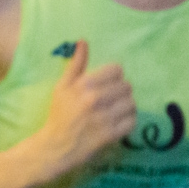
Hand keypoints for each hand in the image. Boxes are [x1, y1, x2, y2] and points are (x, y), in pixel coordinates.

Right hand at [31, 41, 135, 178]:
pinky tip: (118, 121)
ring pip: (132, 103)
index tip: (107, 84)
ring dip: (126, 106)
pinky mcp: (111, 134)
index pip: (117, 70)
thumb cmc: (59, 114)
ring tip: (116, 110)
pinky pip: (132, 121)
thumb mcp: (62, 86)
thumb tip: (83, 41)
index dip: (114, 76)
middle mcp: (95, 99)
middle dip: (120, 92)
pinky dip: (128, 121)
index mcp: (84, 84)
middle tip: (111, 99)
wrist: (55, 145)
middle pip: (127, 86)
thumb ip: (76, 64)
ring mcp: (104, 118)